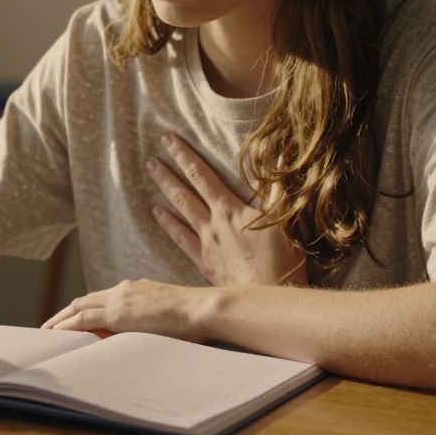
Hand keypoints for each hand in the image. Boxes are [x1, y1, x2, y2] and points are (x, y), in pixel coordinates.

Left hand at [41, 278, 213, 340]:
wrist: (203, 309)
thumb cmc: (194, 316)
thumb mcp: (167, 315)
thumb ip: (150, 320)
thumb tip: (140, 333)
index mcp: (135, 289)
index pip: (101, 299)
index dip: (83, 309)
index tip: (72, 320)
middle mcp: (123, 290)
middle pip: (84, 301)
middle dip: (65, 314)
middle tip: (49, 327)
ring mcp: (119, 300)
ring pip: (79, 308)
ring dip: (60, 321)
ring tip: (46, 334)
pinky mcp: (118, 314)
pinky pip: (84, 320)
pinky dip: (68, 327)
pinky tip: (58, 335)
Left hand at [146, 133, 305, 285]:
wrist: (268, 295)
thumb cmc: (282, 258)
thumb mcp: (284, 217)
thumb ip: (278, 184)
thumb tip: (282, 150)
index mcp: (231, 209)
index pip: (202, 175)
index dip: (185, 156)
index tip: (169, 139)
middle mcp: (213, 222)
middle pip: (186, 190)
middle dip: (169, 169)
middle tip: (153, 153)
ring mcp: (206, 242)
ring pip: (180, 210)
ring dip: (164, 189)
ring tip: (151, 172)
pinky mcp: (204, 262)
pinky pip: (181, 239)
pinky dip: (168, 224)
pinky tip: (157, 212)